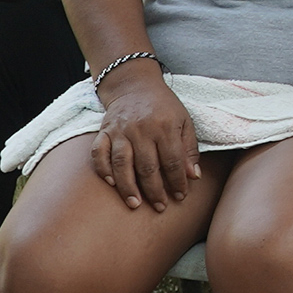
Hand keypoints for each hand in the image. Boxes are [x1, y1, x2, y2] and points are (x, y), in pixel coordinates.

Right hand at [90, 63, 199, 211]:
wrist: (135, 84)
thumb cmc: (164, 107)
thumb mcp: (184, 121)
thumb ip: (189, 149)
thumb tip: (193, 177)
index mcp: (165, 127)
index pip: (173, 161)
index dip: (177, 181)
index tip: (180, 197)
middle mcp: (141, 129)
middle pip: (148, 166)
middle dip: (155, 190)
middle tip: (160, 207)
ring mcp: (120, 130)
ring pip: (122, 163)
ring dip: (128, 186)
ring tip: (135, 204)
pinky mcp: (104, 131)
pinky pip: (99, 153)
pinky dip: (103, 169)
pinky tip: (111, 183)